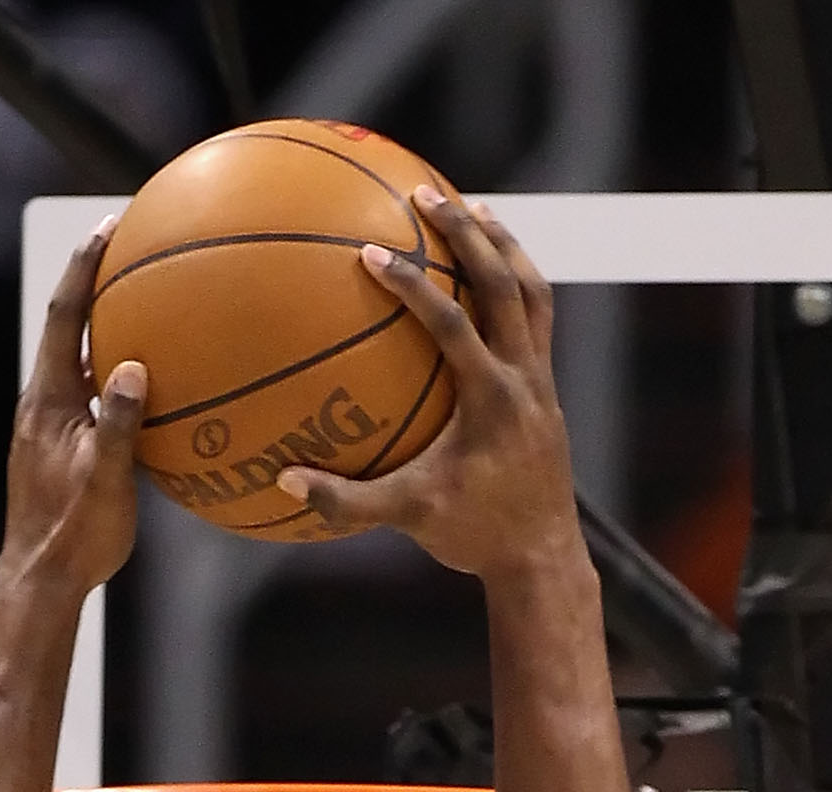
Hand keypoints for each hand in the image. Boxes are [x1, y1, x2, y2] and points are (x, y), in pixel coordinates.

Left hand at [3, 224, 147, 603]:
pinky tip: (142, 384)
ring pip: (77, 362)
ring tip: (139, 307)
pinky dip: (111, 375)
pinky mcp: (57, 449)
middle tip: (127, 248)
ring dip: (103, 330)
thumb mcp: (105, 481)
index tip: (108, 227)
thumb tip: (135, 370)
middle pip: (67, 327)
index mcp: (48, 400)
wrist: (41, 581)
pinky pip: (88, 395)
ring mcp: (47, 427)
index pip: (63, 316)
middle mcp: (41, 405)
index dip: (84, 268)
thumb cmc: (75, 535)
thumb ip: (120, 426)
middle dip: (95, 285)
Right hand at [277, 192, 575, 579]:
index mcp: (491, 400)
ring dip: (503, 245)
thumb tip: (286, 483)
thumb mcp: (411, 518)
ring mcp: (541, 380)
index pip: (451, 324)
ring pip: (531, 290)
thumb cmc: (475, 537)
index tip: (371, 252)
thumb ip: (348, 501)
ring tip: (472, 208)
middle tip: (425, 192)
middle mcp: (524, 379)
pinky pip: (535, 317)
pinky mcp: (546, 389)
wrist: (543, 559)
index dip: (412, 284)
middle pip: (503, 283)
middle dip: (466, 232)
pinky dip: (514, 283)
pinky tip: (490, 270)